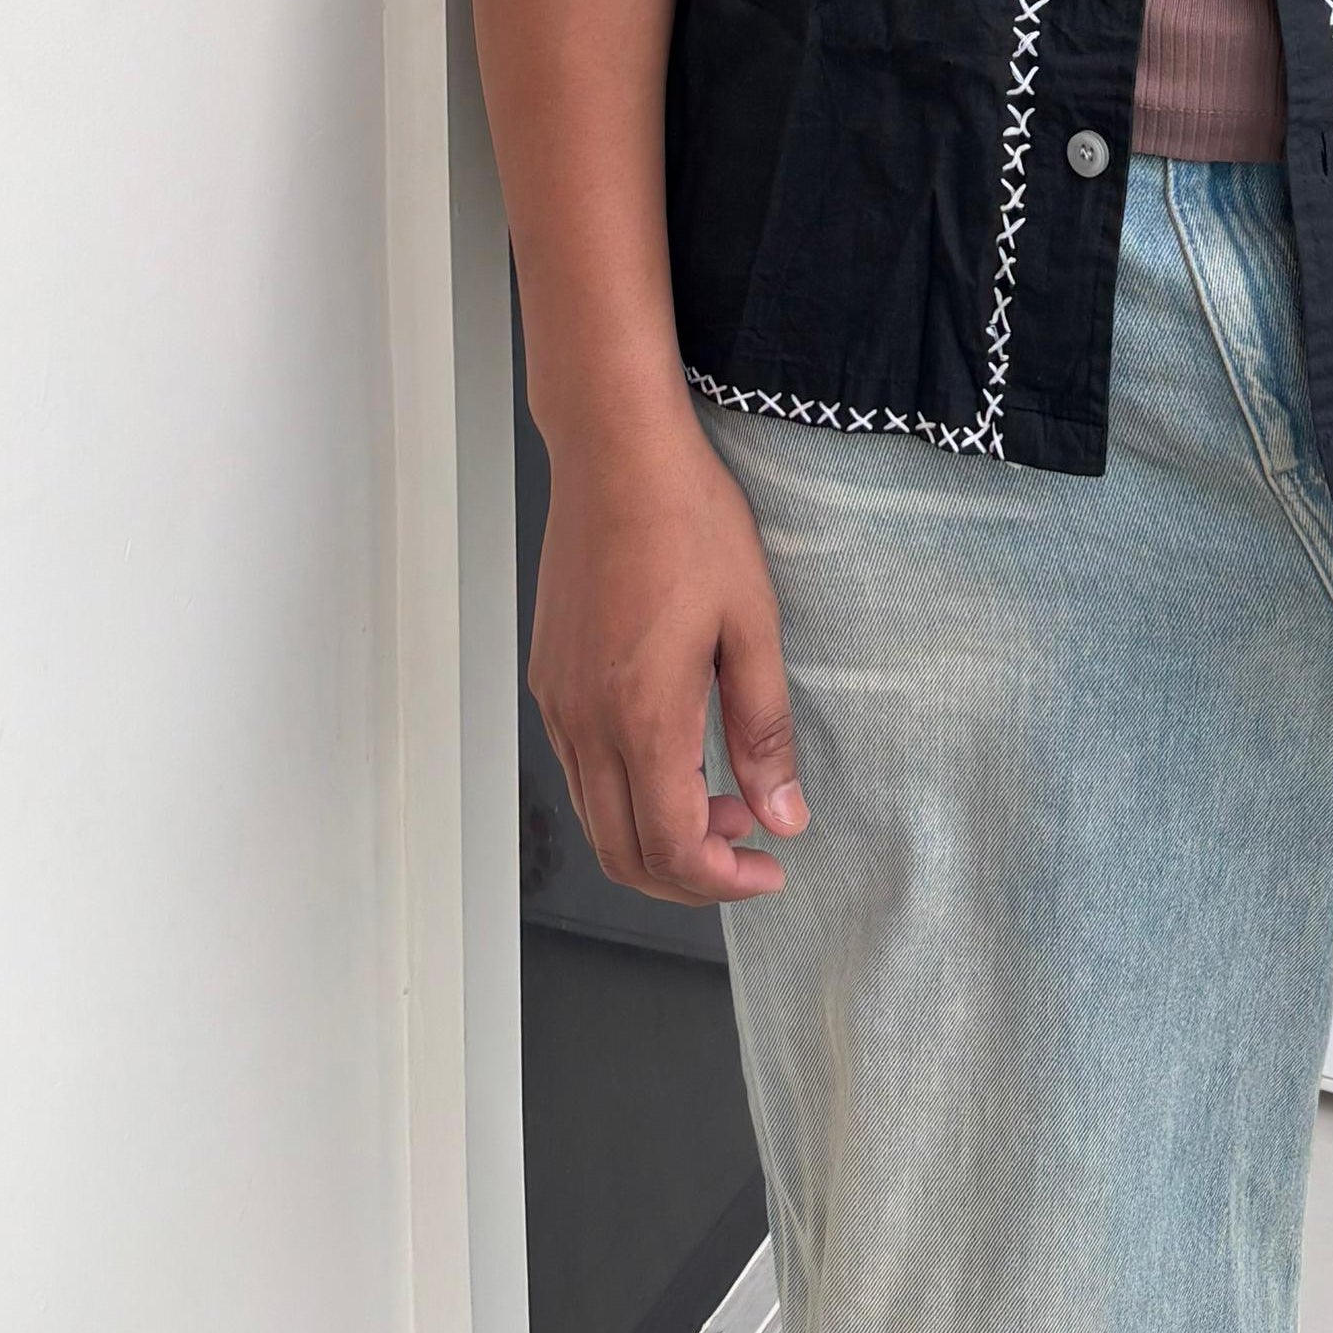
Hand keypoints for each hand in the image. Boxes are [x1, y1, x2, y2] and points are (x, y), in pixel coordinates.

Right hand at [530, 404, 807, 902]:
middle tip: (751, 845)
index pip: (671, 849)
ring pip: (596, 817)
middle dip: (690, 875)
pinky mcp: (548, 678)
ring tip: (724, 794)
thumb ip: (763, 729)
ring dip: (657, 834)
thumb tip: (783, 816)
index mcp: (642, 717)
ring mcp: (558, 702)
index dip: (723, 880)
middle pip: (623, 854)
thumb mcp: (753, 623)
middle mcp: (586, 722)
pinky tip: (676, 752)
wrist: (615, 452)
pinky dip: (626, 792)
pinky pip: (580, 769)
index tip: (770, 867)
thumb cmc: (687, 519)